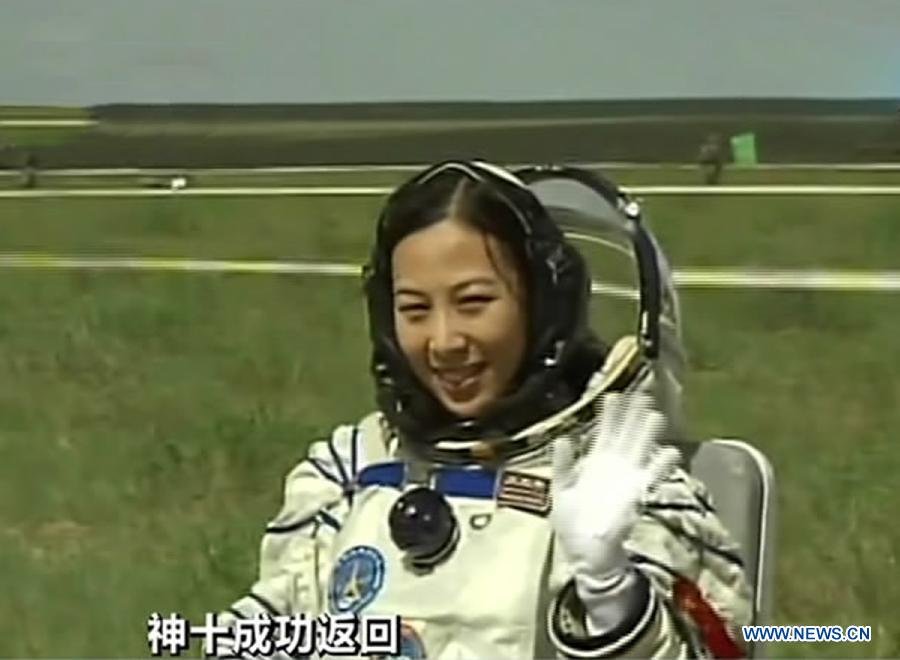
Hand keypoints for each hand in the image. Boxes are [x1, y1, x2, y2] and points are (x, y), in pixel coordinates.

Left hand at [550, 393, 680, 589]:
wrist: (584, 551)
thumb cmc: (570, 521)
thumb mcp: (560, 489)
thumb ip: (562, 464)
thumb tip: (563, 438)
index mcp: (594, 461)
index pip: (604, 430)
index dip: (610, 413)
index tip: (615, 394)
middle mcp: (613, 465)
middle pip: (626, 434)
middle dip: (634, 415)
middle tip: (644, 393)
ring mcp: (627, 478)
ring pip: (640, 449)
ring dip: (648, 434)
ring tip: (656, 415)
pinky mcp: (636, 494)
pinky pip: (651, 476)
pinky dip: (661, 465)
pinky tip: (672, 453)